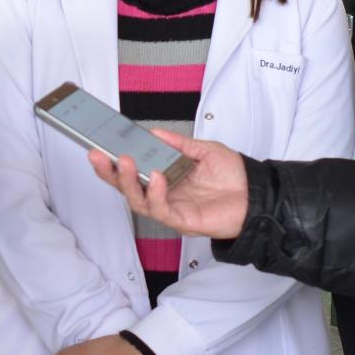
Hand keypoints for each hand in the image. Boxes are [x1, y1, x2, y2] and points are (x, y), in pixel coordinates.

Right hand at [88, 129, 248, 239]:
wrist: (256, 194)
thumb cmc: (233, 176)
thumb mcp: (204, 150)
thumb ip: (179, 143)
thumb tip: (153, 133)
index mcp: (166, 178)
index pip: (133, 172)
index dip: (114, 162)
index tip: (100, 146)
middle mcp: (164, 195)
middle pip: (127, 189)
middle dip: (109, 173)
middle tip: (98, 155)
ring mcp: (172, 209)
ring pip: (138, 202)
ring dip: (128, 182)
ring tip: (125, 162)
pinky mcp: (183, 221)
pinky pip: (162, 211)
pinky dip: (155, 194)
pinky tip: (156, 178)